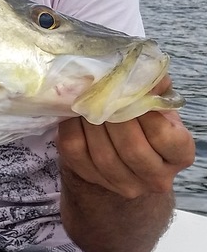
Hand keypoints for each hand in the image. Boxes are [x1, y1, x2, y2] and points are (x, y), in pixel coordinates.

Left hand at [57, 76, 194, 198]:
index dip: (144, 110)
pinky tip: (73, 113)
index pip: (164, 136)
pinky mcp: (91, 176)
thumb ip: (153, 88)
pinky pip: (76, 151)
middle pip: (132, 148)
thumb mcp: (156, 104)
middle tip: (102, 92)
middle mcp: (156, 177)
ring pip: (103, 154)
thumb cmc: (142, 120)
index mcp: (179, 155)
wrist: (117, 147)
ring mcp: (124, 183)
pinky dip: (71, 127)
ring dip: (91, 122)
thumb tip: (143, 68)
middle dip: (114, 116)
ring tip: (87, 100)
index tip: (129, 90)